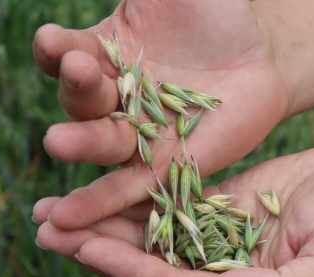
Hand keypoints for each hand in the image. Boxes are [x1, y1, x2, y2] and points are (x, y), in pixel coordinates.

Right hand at [33, 0, 288, 229]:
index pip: (69, 52)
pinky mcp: (164, 168)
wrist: (261, 52)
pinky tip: (65, 218)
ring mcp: (138, 135)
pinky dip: (98, 203)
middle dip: (77, 88)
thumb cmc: (215, 10)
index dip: (57, 49)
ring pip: (102, 143)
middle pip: (84, 100)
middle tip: (76, 71)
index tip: (52, 40)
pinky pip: (129, 187)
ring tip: (58, 142)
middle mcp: (114, 97)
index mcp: (106, 52)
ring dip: (80, 144)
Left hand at [33, 148, 313, 276]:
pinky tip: (93, 187)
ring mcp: (207, 240)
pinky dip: (126, 197)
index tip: (85, 247)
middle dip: (94, 248)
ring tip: (49, 211)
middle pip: (144, 265)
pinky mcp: (206, 208)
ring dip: (98, 223)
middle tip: (45, 230)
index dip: (128, 270)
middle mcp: (214, 274)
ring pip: (143, 235)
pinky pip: (160, 205)